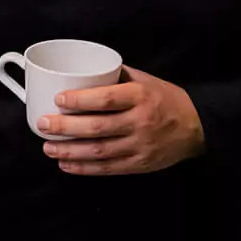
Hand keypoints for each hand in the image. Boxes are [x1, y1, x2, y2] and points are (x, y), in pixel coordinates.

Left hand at [37, 66, 205, 174]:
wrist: (197, 127)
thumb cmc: (167, 99)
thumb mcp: (146, 81)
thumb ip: (117, 76)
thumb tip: (85, 71)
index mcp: (141, 96)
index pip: (106, 99)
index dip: (80, 100)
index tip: (58, 99)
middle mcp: (140, 122)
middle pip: (97, 127)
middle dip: (65, 128)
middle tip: (43, 125)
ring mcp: (140, 146)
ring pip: (99, 151)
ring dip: (70, 151)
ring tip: (48, 148)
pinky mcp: (140, 164)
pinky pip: (108, 168)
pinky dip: (84, 168)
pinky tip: (66, 165)